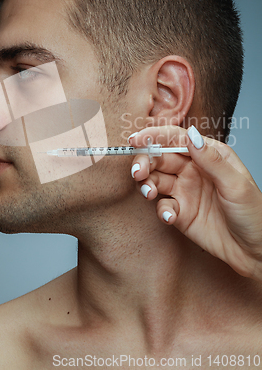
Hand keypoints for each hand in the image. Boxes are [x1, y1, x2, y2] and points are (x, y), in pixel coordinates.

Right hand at [129, 125, 261, 280]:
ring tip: (149, 193)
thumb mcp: (236, 184)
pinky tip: (170, 217)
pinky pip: (162, 205)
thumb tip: (191, 135)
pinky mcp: (180, 212)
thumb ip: (211, 160)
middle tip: (138, 173)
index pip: (176, 138)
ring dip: (147, 184)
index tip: (136, 140)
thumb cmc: (254, 214)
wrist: (255, 251)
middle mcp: (193, 169)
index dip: (154, 137)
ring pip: (155, 179)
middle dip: (144, 162)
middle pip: (160, 157)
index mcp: (208, 154)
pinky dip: (161, 210)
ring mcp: (185, 190)